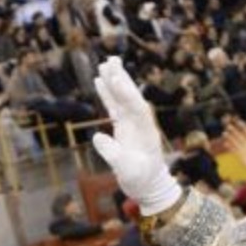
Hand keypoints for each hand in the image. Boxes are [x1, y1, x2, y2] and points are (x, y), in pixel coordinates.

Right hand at [89, 61, 180, 215]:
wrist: (148, 186)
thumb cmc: (140, 180)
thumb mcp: (127, 172)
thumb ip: (114, 155)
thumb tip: (97, 137)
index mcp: (145, 132)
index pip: (136, 108)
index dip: (126, 94)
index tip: (116, 79)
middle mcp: (141, 123)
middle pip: (131, 96)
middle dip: (122, 79)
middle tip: (112, 60)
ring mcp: (132, 123)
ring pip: (122, 98)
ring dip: (114, 81)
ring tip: (105, 63)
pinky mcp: (124, 127)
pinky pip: (114, 106)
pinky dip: (108, 93)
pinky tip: (99, 80)